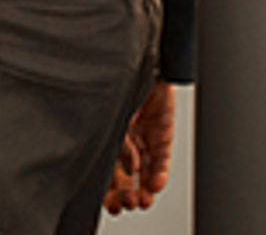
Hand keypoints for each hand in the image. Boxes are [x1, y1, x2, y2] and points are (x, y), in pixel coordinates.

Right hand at [104, 81, 175, 214]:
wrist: (141, 60)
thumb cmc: (115, 79)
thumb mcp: (110, 115)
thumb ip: (115, 142)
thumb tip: (124, 167)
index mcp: (104, 135)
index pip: (104, 170)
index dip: (107, 190)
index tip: (110, 205)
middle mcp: (123, 140)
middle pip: (124, 177)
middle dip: (125, 194)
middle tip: (126, 204)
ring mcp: (142, 139)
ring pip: (144, 173)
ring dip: (143, 190)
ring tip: (142, 201)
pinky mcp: (161, 135)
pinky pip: (161, 161)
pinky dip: (158, 174)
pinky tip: (154, 184)